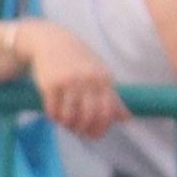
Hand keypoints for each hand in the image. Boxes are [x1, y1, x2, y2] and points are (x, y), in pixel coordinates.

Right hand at [20, 19, 125, 139]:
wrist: (52, 41)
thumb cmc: (79, 61)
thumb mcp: (100, 75)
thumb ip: (113, 97)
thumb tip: (126, 119)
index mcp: (104, 79)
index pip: (107, 111)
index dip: (101, 127)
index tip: (94, 135)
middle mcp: (88, 80)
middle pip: (89, 115)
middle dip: (83, 129)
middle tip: (78, 132)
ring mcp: (68, 81)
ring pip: (70, 115)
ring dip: (67, 124)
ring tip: (66, 123)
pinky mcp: (49, 83)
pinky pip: (53, 109)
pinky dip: (54, 117)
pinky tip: (54, 115)